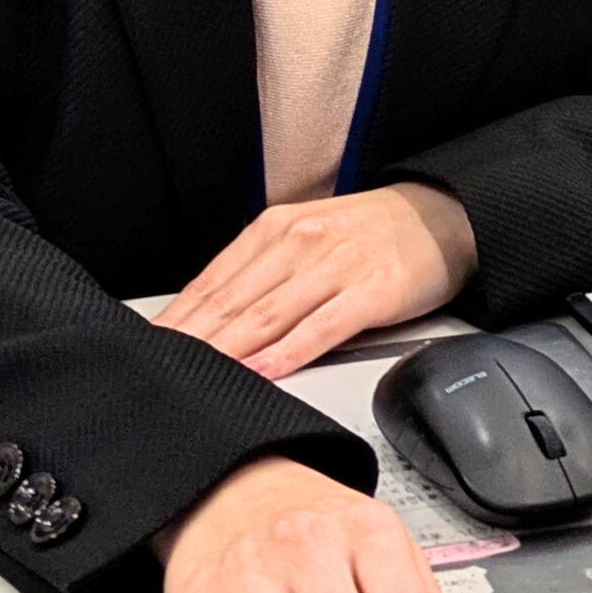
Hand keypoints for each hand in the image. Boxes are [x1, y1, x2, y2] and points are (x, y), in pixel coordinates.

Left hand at [153, 183, 477, 380]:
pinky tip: (263, 371)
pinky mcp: (371, 292)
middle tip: (155, 371)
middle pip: (232, 302)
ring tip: (193, 376)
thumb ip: (264, 271)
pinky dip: (286, 353)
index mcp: (278, 227)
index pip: (213, 280)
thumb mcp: (310, 236)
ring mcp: (335, 268)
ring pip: (267, 316)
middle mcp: (301, 243)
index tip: (147, 347)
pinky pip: (320, 328)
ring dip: (227, 350)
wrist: (444, 215)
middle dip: (190, 341)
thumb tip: (213, 316)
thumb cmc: (373, 232)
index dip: (178, 318)